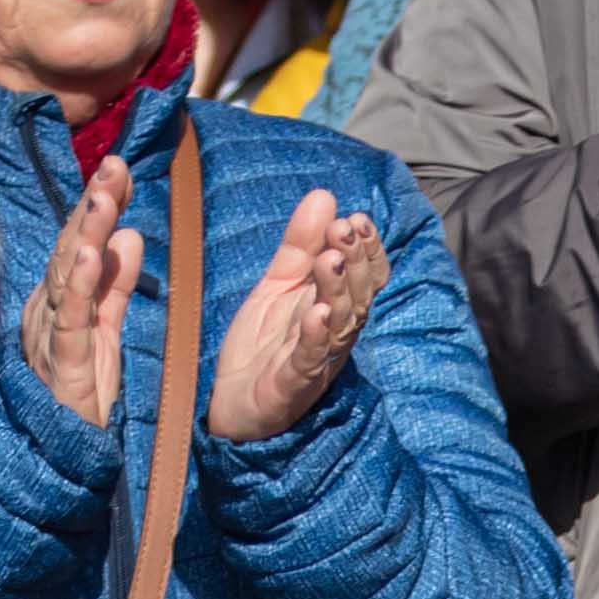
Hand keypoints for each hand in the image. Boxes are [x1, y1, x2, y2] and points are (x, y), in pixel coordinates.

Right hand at [18, 171, 141, 429]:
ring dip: (84, 234)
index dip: (99, 204)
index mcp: (64, 298)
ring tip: (102, 199)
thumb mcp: (108, 325)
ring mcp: (53, 334)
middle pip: (71, 248)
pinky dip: (78, 287)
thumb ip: (117, 284)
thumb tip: (129, 235)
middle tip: (113, 166)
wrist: (67, 448)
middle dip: (92, 206)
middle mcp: (51, 309)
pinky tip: (87, 257)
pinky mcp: (65, 364)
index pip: (83, 241)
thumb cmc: (85, 386)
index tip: (119, 168)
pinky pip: (71, 320)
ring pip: (67, 276)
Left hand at [208, 188, 386, 441]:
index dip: (367, 250)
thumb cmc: (261, 346)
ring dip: (338, 291)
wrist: (231, 403)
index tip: (357, 219)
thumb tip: (324, 195)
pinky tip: (316, 313)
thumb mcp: (277, 285)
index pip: (366, 277)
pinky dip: (315, 337)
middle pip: (358, 296)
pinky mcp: (292, 384)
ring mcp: (316, 360)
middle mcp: (335, 334)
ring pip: (339, 324)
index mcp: (334, 308)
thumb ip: (300, 244)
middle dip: (355, 262)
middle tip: (345, 230)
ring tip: (331, 260)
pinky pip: (308, 359)